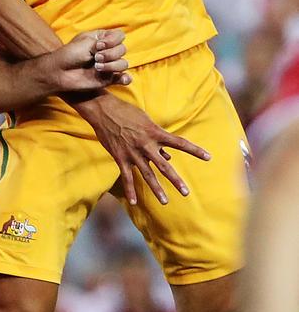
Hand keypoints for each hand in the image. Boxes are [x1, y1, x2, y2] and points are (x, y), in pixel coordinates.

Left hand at [50, 29, 130, 92]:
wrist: (60, 72)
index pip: (120, 36)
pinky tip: (122, 79)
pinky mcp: (108, 79)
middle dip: (110, 53)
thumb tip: (117, 46)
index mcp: (102, 39)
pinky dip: (125, 79)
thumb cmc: (70, 54)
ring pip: (123, 64)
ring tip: (97, 67)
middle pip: (122, 49)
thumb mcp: (86, 42)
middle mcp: (107, 51)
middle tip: (95, 57)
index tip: (99, 45)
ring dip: (112, 65)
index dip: (113, 40)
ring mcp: (108, 65)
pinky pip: (123, 79)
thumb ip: (104, 42)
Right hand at [74, 91, 210, 205]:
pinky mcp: (120, 157)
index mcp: (155, 133)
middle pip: (164, 166)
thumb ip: (157, 138)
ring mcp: (133, 152)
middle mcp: (146, 145)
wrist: (103, 109)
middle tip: (186, 192)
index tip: (208, 157)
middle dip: (175, 180)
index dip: (194, 150)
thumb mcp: (145, 120)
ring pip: (147, 174)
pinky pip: (127, 177)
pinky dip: (130, 190)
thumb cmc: (126, 111)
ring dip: (156, 189)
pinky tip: (134, 202)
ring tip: (165, 201)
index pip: (179, 143)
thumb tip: (168, 155)